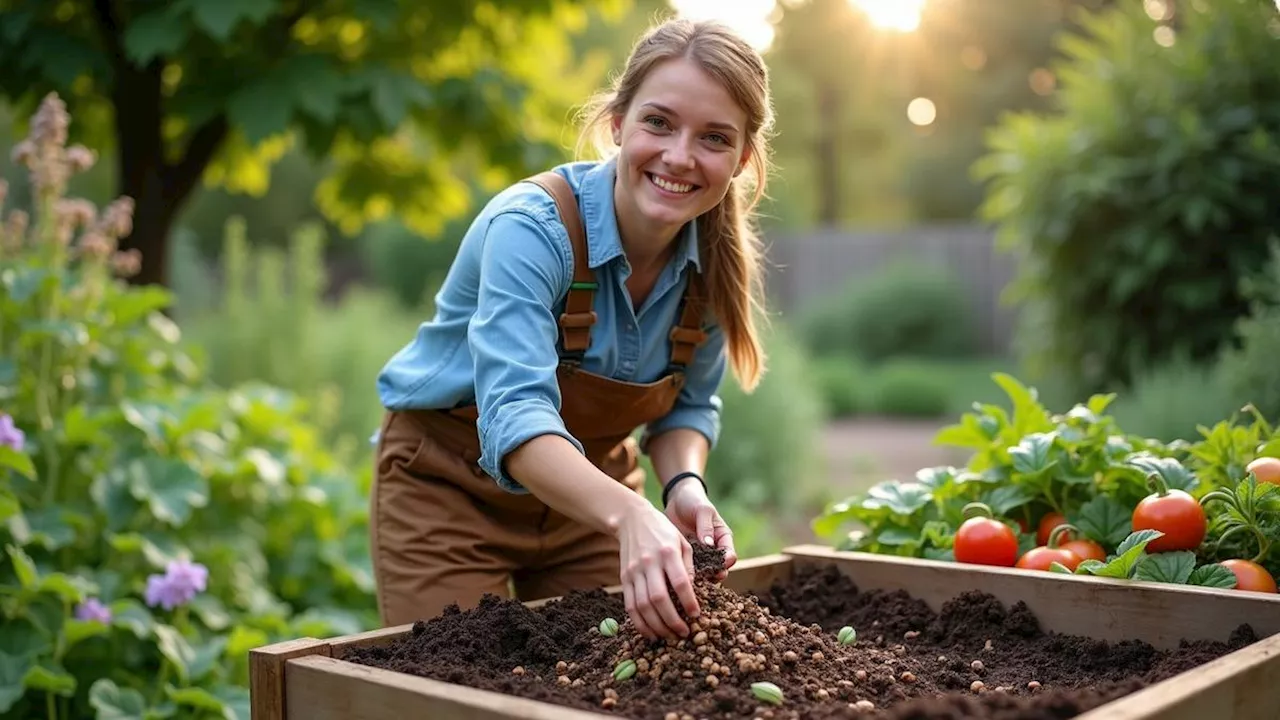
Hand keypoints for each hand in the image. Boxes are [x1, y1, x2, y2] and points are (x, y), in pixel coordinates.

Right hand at [615, 501, 699, 639]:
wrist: (632, 520)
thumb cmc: (663, 532)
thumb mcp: (682, 542)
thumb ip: (688, 567)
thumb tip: (693, 594)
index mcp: (668, 552)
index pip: (679, 582)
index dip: (688, 601)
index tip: (696, 615)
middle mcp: (649, 563)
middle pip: (659, 598)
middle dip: (672, 620)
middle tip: (684, 633)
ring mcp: (634, 572)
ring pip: (643, 606)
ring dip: (656, 626)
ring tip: (669, 637)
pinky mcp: (624, 579)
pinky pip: (630, 605)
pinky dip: (640, 623)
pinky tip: (650, 632)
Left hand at [663, 478, 736, 580]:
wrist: (677, 499)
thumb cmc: (694, 501)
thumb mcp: (703, 509)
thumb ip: (706, 526)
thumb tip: (709, 545)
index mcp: (723, 537)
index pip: (730, 554)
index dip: (727, 562)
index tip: (722, 564)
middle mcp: (713, 549)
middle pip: (719, 568)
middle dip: (714, 575)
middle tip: (707, 578)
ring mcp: (699, 554)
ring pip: (703, 572)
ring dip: (700, 578)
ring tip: (692, 580)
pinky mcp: (685, 556)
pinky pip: (687, 568)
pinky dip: (686, 574)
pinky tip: (680, 577)